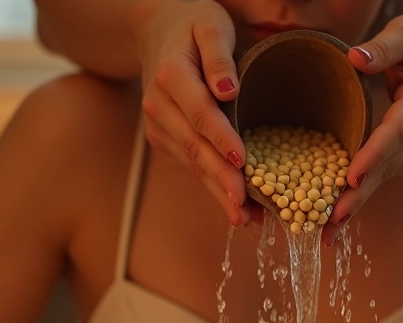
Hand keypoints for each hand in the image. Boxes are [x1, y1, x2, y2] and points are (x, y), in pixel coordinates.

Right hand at [133, 0, 253, 225]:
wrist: (158, 31)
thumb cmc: (194, 24)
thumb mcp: (211, 26)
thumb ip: (219, 56)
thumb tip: (229, 91)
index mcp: (171, 75)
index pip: (199, 112)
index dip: (221, 138)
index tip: (242, 160)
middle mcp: (159, 105)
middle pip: (194, 146)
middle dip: (220, 179)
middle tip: (243, 207)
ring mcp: (159, 127)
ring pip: (192, 164)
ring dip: (217, 192)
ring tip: (244, 218)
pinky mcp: (165, 141)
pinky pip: (191, 166)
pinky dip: (213, 187)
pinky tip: (235, 207)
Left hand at [322, 15, 402, 245]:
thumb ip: (384, 46)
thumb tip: (354, 58)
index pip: (396, 132)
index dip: (373, 156)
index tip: (352, 178)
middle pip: (386, 168)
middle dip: (357, 197)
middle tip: (329, 222)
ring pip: (382, 181)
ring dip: (353, 205)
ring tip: (323, 229)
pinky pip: (379, 180)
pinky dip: (357, 199)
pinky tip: (332, 219)